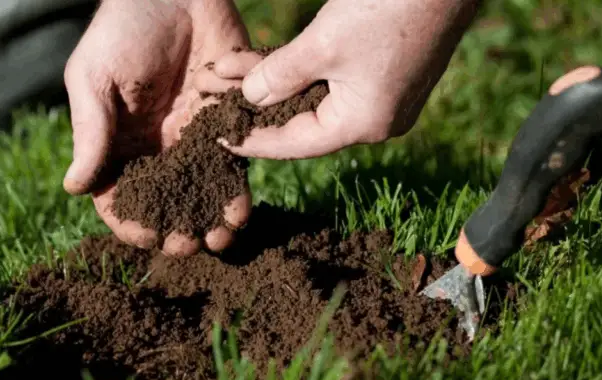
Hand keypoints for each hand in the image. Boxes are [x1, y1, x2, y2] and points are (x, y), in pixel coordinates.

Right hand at [62, 0, 251, 255]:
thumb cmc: (123, 29)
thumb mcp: (95, 78)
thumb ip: (90, 132)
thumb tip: (73, 189)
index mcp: (117, 142)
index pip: (119, 195)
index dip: (130, 222)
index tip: (146, 237)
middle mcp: (155, 147)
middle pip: (165, 202)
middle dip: (176, 229)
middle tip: (189, 246)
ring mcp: (192, 137)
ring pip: (202, 191)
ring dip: (210, 219)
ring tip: (221, 238)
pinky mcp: (226, 121)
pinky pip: (233, 163)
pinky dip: (237, 189)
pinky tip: (241, 208)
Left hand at [215, 0, 480, 158]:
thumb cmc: (388, 8)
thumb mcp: (322, 44)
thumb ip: (279, 76)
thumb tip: (249, 97)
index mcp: (363, 124)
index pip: (294, 143)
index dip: (251, 139)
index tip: (216, 137)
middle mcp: (375, 120)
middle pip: (301, 121)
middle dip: (256, 106)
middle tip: (214, 100)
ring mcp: (382, 97)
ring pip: (313, 98)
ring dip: (273, 83)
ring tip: (230, 73)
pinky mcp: (384, 73)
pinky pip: (330, 81)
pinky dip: (299, 71)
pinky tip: (266, 62)